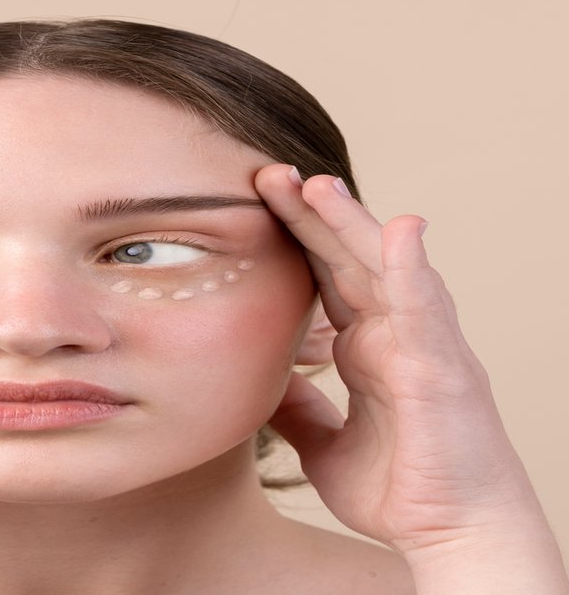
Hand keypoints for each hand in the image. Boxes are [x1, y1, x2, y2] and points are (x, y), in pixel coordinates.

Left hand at [254, 163, 544, 555]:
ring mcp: (424, 347)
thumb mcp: (325, 444)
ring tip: (318, 183)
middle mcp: (397, 336)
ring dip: (353, 225)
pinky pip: (427, 312)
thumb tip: (262, 381)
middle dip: (310, 215)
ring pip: (385, 271)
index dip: (293, 237)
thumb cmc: (403, 492)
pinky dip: (412, 270)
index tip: (252, 199)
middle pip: (348, 260)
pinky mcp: (443, 371)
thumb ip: (297, 408)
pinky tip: (400, 230)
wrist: (454, 535)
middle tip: (269, 171)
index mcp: (368, 348)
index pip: (324, 277)